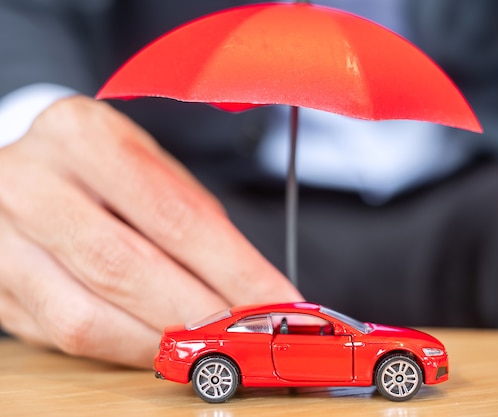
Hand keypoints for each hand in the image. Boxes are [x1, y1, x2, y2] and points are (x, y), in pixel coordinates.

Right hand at [0, 96, 301, 366]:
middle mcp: (31, 181)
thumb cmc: (105, 172)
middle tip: (248, 336)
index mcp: (83, 135)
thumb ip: (197, 225)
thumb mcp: (154, 171)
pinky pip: (65, 335)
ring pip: (88, 315)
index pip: (175, 214)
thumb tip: (252, 288)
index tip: (275, 300)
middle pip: (127, 267)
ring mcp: (1, 236)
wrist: (29, 173)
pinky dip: (126, 349)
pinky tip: (162, 347)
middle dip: (200, 314)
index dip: (233, 268)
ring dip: (162, 342)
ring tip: (210, 348)